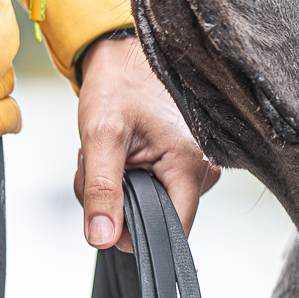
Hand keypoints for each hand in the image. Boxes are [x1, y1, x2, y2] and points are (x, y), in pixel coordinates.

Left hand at [74, 34, 219, 250]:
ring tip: (109, 155)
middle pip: (156, 219)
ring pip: (148, 206)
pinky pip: (150, 191)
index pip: (174, 229)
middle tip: (98, 167)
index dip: (136, 235)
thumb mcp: (100, 136)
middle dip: (117, 203)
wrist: (122, 59)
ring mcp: (192, 168)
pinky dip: (124, 180)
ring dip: (116, 190)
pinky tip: (119, 156)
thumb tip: (102, 237)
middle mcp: (200, 170)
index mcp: (190, 165)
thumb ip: (101, 191)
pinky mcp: (180, 166)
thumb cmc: (117, 87)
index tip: (107, 217)